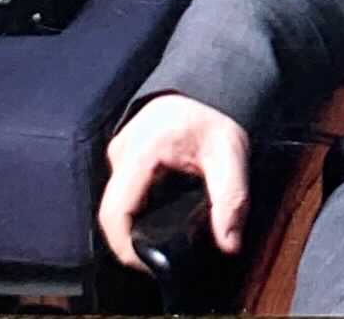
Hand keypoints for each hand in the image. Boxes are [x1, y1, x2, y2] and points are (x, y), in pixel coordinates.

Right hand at [98, 94, 250, 270]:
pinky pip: (123, 190)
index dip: (124, 246)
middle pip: (112, 212)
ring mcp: (119, 152)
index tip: (146, 263)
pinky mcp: (124, 154)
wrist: (211, 79)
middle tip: (159, 255)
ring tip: (162, 236)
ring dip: (134, 222)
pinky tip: (158, 213)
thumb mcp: (231, 155)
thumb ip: (231, 200)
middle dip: (132, 238)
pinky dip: (137, 206)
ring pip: (116, 202)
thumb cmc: (218, 112)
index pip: (115, 213)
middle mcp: (121, 152)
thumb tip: (229, 243)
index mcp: (141, 152)